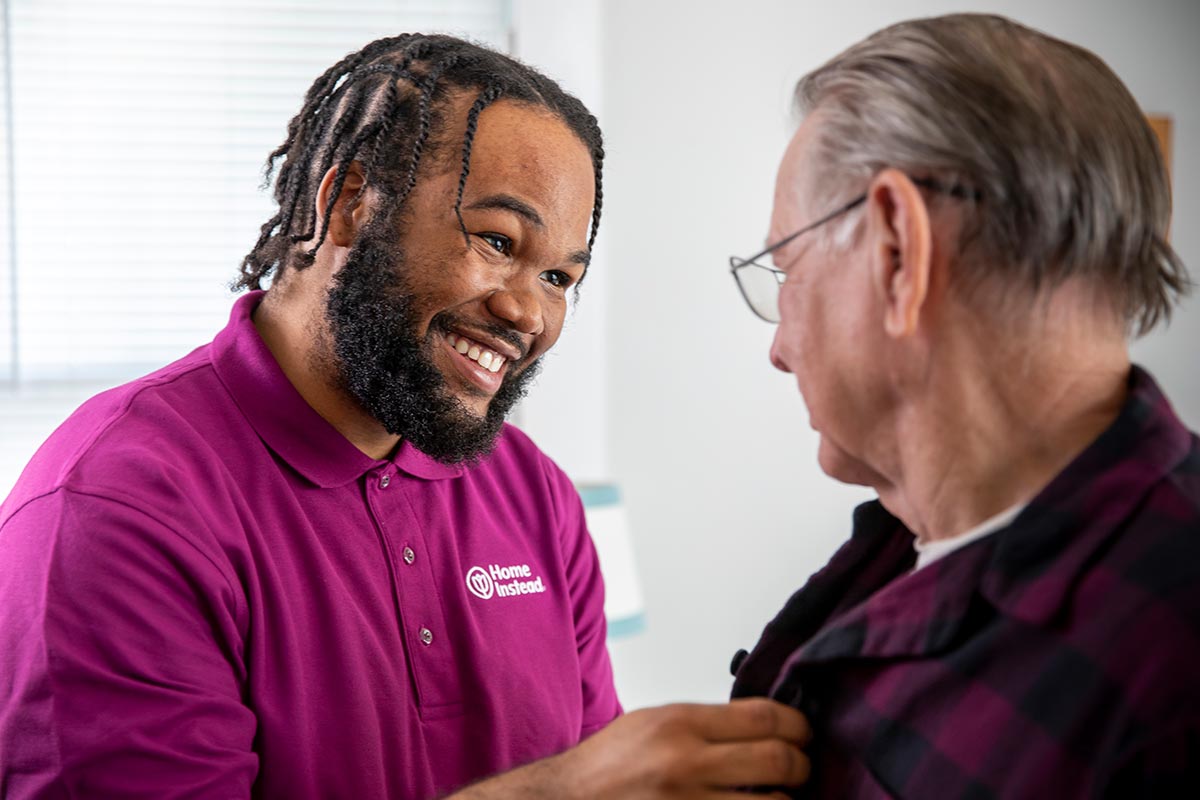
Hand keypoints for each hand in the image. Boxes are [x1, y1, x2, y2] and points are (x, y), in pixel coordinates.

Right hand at [453, 698, 811, 798]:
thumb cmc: (608, 765)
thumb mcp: (654, 723)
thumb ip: (707, 724)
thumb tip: (764, 727)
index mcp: (680, 724)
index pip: (765, 716)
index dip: (797, 725)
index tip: (803, 732)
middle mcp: (687, 764)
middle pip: (779, 760)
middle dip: (802, 765)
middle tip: (801, 767)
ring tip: (779, 795)